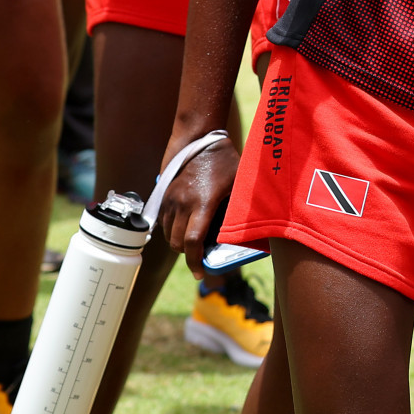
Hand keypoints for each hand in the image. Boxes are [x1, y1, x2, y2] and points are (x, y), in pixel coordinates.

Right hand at [158, 132, 241, 277]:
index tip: (200, 273)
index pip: (192, 241)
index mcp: (203, 203)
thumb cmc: (225, 162)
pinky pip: (163, 223)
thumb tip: (251, 233)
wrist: (199, 140)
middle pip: (177, 243)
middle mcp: (182, 203)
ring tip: (195, 243)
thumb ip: (240, 210)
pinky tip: (186, 227)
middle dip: (188, 255)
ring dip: (179, 243)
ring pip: (168, 234)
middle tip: (202, 257)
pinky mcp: (164, 196)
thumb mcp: (239, 184)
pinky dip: (172, 231)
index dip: (194, 262)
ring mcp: (170, 199)